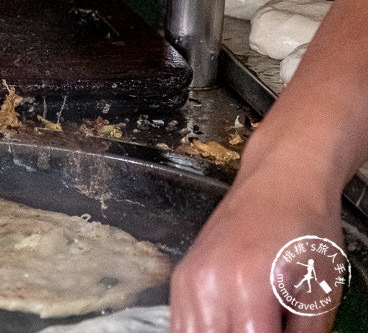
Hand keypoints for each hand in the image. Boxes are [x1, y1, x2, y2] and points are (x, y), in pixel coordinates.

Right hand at [170, 165, 341, 331]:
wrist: (280, 180)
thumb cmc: (307, 228)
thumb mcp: (321, 292)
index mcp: (247, 285)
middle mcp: (207, 283)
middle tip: (265, 330)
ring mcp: (188, 279)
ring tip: (246, 328)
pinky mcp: (181, 276)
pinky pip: (178, 322)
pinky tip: (223, 329)